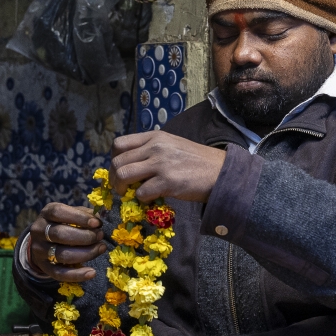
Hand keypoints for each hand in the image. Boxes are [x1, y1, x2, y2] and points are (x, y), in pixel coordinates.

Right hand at [28, 203, 106, 281]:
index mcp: (46, 213)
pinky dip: (77, 275)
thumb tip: (100, 218)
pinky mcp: (44, 267)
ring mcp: (39, 250)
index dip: (79, 217)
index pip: (58, 212)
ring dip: (86, 253)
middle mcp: (39, 231)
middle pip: (61, 234)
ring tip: (100, 249)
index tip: (97, 223)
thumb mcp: (70, 214)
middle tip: (100, 236)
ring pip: (62, 255)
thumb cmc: (63, 224)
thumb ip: (84, 214)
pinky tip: (92, 272)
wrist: (43, 242)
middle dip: (85, 237)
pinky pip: (60, 273)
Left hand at [111, 130, 226, 201]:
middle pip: (117, 162)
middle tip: (122, 188)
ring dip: (122, 189)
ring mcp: (160, 164)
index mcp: (154, 136)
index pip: (119, 144)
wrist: (220, 171)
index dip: (114, 160)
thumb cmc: (197, 161)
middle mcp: (155, 147)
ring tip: (130, 195)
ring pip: (123, 175)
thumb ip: (151, 150)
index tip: (120, 171)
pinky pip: (141, 192)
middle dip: (115, 178)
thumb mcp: (172, 145)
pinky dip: (142, 199)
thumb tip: (130, 166)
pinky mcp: (168, 182)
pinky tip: (152, 199)